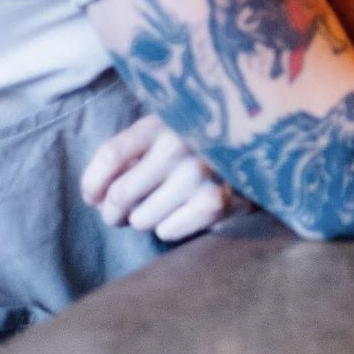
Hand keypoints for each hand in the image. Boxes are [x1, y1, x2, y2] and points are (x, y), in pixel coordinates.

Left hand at [80, 114, 251, 241]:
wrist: (261, 145)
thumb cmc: (201, 142)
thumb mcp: (167, 130)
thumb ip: (132, 151)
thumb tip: (96, 196)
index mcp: (163, 122)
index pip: (110, 155)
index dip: (92, 184)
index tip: (93, 197)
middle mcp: (179, 146)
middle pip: (120, 195)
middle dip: (113, 211)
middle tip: (121, 213)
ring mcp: (199, 175)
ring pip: (141, 218)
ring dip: (143, 219)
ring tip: (162, 205)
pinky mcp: (216, 202)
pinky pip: (166, 231)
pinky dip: (168, 228)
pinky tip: (183, 212)